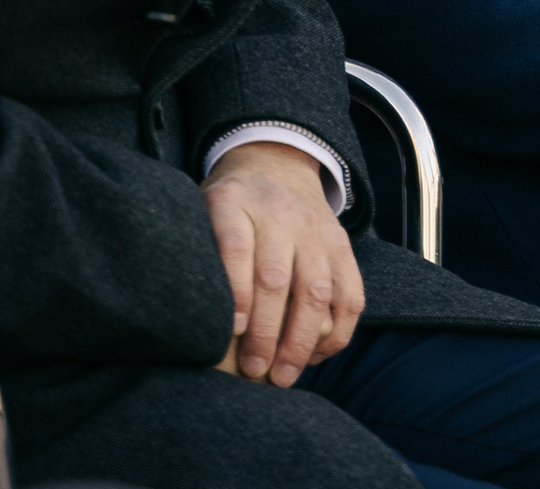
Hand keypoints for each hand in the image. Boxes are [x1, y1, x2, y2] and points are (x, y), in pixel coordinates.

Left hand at [202, 143, 363, 387]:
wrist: (276, 163)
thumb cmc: (229, 206)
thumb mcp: (201, 211)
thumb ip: (199, 253)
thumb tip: (189, 321)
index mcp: (234, 202)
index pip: (235, 245)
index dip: (234, 290)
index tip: (230, 330)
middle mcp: (279, 214)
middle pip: (276, 276)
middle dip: (265, 332)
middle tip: (253, 370)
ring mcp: (316, 229)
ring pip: (316, 289)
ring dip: (301, 339)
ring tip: (283, 376)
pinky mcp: (342, 245)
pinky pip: (350, 294)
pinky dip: (337, 332)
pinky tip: (315, 356)